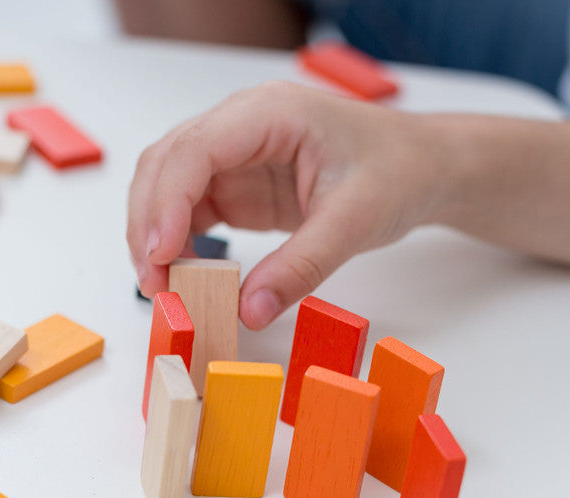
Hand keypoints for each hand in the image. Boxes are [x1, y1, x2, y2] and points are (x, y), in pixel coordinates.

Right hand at [127, 82, 443, 328]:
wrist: (421, 169)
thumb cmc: (396, 173)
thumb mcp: (355, 222)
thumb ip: (301, 267)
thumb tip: (249, 311)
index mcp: (269, 114)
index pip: (195, 149)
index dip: (166, 201)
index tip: (160, 254)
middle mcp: (240, 126)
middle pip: (165, 165)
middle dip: (148, 224)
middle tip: (154, 284)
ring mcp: (234, 156)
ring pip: (167, 188)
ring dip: (155, 236)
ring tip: (161, 288)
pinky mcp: (236, 186)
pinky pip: (188, 211)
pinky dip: (177, 245)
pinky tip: (182, 277)